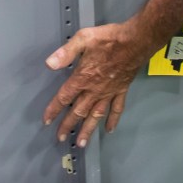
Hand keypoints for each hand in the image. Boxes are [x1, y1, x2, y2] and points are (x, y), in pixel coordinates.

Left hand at [42, 23, 150, 147]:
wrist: (136, 41)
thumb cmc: (109, 39)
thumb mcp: (83, 39)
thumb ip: (66, 52)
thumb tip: (49, 64)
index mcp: (82, 78)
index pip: (64, 97)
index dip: (54, 109)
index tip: (46, 121)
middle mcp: (94, 90)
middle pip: (78, 111)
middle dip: (68, 125)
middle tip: (60, 138)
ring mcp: (109, 92)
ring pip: (96, 116)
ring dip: (87, 130)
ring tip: (81, 143)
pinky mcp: (121, 91)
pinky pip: (116, 109)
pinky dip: (112, 120)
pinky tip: (109, 130)